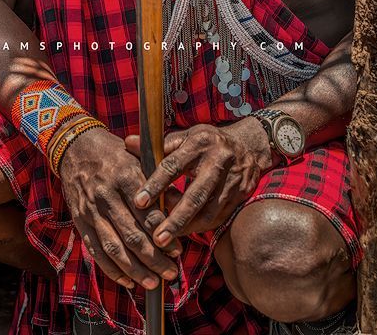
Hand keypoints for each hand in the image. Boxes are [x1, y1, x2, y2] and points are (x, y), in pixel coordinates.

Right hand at [57, 127, 180, 290]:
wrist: (75, 146)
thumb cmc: (114, 153)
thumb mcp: (138, 159)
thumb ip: (157, 185)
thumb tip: (180, 208)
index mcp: (124, 176)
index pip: (147, 214)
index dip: (164, 236)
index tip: (179, 250)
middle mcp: (106, 195)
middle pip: (132, 236)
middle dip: (154, 260)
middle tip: (172, 273)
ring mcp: (90, 210)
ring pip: (114, 248)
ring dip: (135, 270)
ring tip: (153, 283)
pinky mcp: (79, 220)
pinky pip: (96, 250)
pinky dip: (111, 269)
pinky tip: (127, 281)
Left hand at [124, 117, 272, 244]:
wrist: (248, 145)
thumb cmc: (207, 141)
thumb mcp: (184, 136)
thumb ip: (158, 145)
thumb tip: (128, 142)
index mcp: (199, 143)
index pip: (173, 165)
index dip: (155, 184)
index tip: (139, 202)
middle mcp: (218, 161)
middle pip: (195, 195)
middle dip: (175, 219)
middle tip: (157, 238)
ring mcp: (232, 180)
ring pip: (210, 211)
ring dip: (188, 228)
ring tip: (168, 241)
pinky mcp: (241, 195)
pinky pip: (220, 217)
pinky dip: (202, 227)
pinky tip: (186, 232)